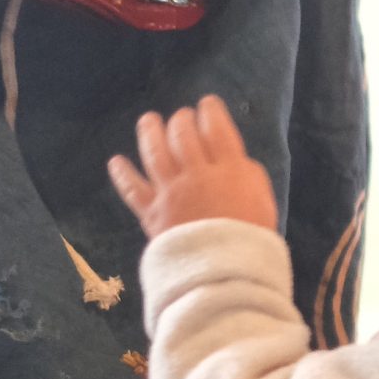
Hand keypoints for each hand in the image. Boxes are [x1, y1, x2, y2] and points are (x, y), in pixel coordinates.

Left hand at [107, 96, 277, 237]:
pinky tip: (115, 162)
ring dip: (150, 132)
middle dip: (181, 120)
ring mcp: (171, 192)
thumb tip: (232, 159)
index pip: (216, 128)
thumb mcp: (263, 198)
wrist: (226, 273)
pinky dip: (122, 174)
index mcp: (229, 169)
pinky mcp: (152, 213)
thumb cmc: (251, 238)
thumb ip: (246, 173)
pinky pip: (132, 189)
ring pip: (155, 152)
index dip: (210, 111)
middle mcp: (197, 173)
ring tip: (148, 120)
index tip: (206, 104)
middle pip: (183, 135)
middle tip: (181, 117)